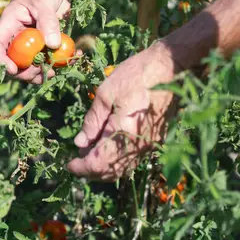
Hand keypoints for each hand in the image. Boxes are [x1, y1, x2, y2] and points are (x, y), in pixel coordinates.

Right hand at [0, 0, 71, 83]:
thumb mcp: (44, 1)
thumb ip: (47, 21)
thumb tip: (53, 45)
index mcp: (9, 24)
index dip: (1, 59)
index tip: (13, 69)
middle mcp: (18, 35)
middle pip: (14, 60)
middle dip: (26, 71)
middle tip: (41, 73)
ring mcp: (33, 40)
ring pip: (32, 63)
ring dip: (42, 71)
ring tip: (56, 71)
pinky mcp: (47, 42)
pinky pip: (49, 57)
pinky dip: (58, 62)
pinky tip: (71, 60)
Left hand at [67, 42, 178, 180]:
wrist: (170, 67)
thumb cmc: (136, 76)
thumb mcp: (106, 95)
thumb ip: (92, 122)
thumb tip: (80, 143)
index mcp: (123, 135)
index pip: (97, 164)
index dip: (81, 168)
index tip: (68, 164)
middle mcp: (138, 146)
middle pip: (110, 171)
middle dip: (90, 170)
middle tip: (75, 161)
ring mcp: (149, 145)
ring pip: (122, 168)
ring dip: (103, 167)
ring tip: (88, 154)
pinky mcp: (155, 139)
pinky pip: (132, 159)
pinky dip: (116, 160)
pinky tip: (106, 148)